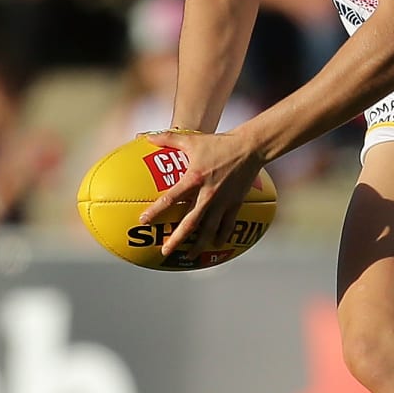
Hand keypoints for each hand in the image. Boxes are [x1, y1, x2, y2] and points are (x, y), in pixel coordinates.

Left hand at [137, 129, 267, 257]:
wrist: (250, 147)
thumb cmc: (218, 142)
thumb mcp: (191, 139)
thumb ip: (166, 139)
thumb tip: (144, 137)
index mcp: (194, 179)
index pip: (170, 199)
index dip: (155, 211)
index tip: (143, 221)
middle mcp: (207, 194)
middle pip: (189, 223)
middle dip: (176, 239)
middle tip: (165, 251)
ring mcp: (222, 201)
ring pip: (209, 229)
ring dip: (199, 244)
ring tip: (190, 256)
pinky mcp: (235, 203)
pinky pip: (228, 224)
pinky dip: (221, 235)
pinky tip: (216, 244)